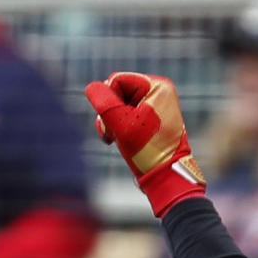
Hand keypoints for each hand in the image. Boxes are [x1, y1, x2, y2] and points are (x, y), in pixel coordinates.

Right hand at [85, 73, 204, 218]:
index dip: (108, 102)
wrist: (166, 177)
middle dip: (110, 113)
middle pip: (118, 92)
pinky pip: (126, 114)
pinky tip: (119, 140)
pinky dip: (119, 127)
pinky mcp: (151, 118)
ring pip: (120, 104)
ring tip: (114, 139)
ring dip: (112, 122)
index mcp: (158, 86)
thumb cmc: (148, 152)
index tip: (112, 125)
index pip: (117, 81)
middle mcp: (159, 91)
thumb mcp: (123, 126)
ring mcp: (156, 105)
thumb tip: (91, 88)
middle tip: (111, 134)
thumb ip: (106, 104)